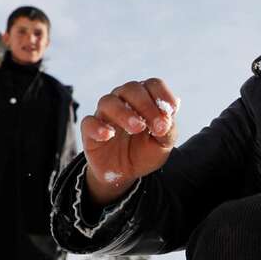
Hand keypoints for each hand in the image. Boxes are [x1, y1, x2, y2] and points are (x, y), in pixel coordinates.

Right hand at [82, 78, 178, 203]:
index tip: (171, 111)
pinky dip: (98, 127)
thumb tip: (166, 120)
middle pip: (131, 88)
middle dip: (146, 105)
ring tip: (137, 128)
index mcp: (144, 100)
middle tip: (157, 126)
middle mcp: (123, 101)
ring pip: (108, 101)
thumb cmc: (144, 153)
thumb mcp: (162, 145)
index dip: (163, 95)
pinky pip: (89, 122)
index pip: (152, 85)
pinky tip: (108, 135)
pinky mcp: (90, 130)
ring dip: (124, 113)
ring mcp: (105, 115)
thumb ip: (168, 131)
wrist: (124, 174)